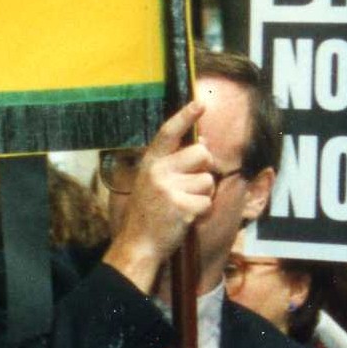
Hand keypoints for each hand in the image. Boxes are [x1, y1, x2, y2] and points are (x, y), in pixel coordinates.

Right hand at [103, 100, 213, 291]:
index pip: (169, 133)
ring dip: (202, 194)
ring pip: (208, 180)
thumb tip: (205, 142)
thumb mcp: (155, 182)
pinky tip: (184, 218)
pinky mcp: (181, 206)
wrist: (138, 244)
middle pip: (202, 154)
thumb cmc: (149, 212)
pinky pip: (207, 202)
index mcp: (150, 163)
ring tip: (182, 205)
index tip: (200, 104)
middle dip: (204, 169)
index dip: (185, 117)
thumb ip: (176, 162)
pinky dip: (201, 212)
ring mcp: (169, 188)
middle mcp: (158, 171)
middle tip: (188, 186)